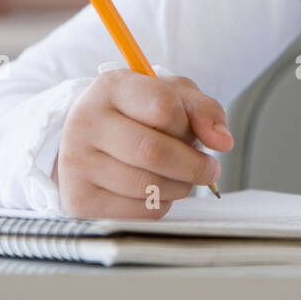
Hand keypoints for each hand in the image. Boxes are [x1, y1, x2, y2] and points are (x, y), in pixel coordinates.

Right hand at [53, 72, 233, 218]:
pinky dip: (160, 204)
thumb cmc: (139, 113)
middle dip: (194, 166)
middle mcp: (86, 121)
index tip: (199, 136)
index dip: (190, 126)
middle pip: (155, 152)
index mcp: (112, 87)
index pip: (164, 107)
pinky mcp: (78, 199)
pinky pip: (139, 212)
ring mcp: (77, 162)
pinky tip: (154, 189)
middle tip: (209, 169)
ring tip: (179, 176)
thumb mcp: (173, 96)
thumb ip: (204, 110)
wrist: (92, 138)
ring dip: (180, 187)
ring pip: (149, 187)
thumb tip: (223, 141)